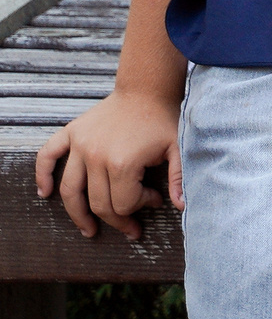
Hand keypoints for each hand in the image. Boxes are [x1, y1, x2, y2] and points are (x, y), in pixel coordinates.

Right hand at [34, 90, 180, 240]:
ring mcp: (80, 145)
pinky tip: (45, 193)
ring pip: (70, 190)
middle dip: (116, 219)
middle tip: (130, 227)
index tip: (154, 199)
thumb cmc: (164, 119)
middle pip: (98, 203)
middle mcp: (95, 157)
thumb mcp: (178, 148)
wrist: (147, 88)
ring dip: (77, 214)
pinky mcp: (71, 133)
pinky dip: (42, 175)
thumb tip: (182, 206)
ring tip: (88, 230)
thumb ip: (179, 178)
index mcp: (122, 163)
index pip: (122, 204)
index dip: (139, 208)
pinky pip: (47, 156)